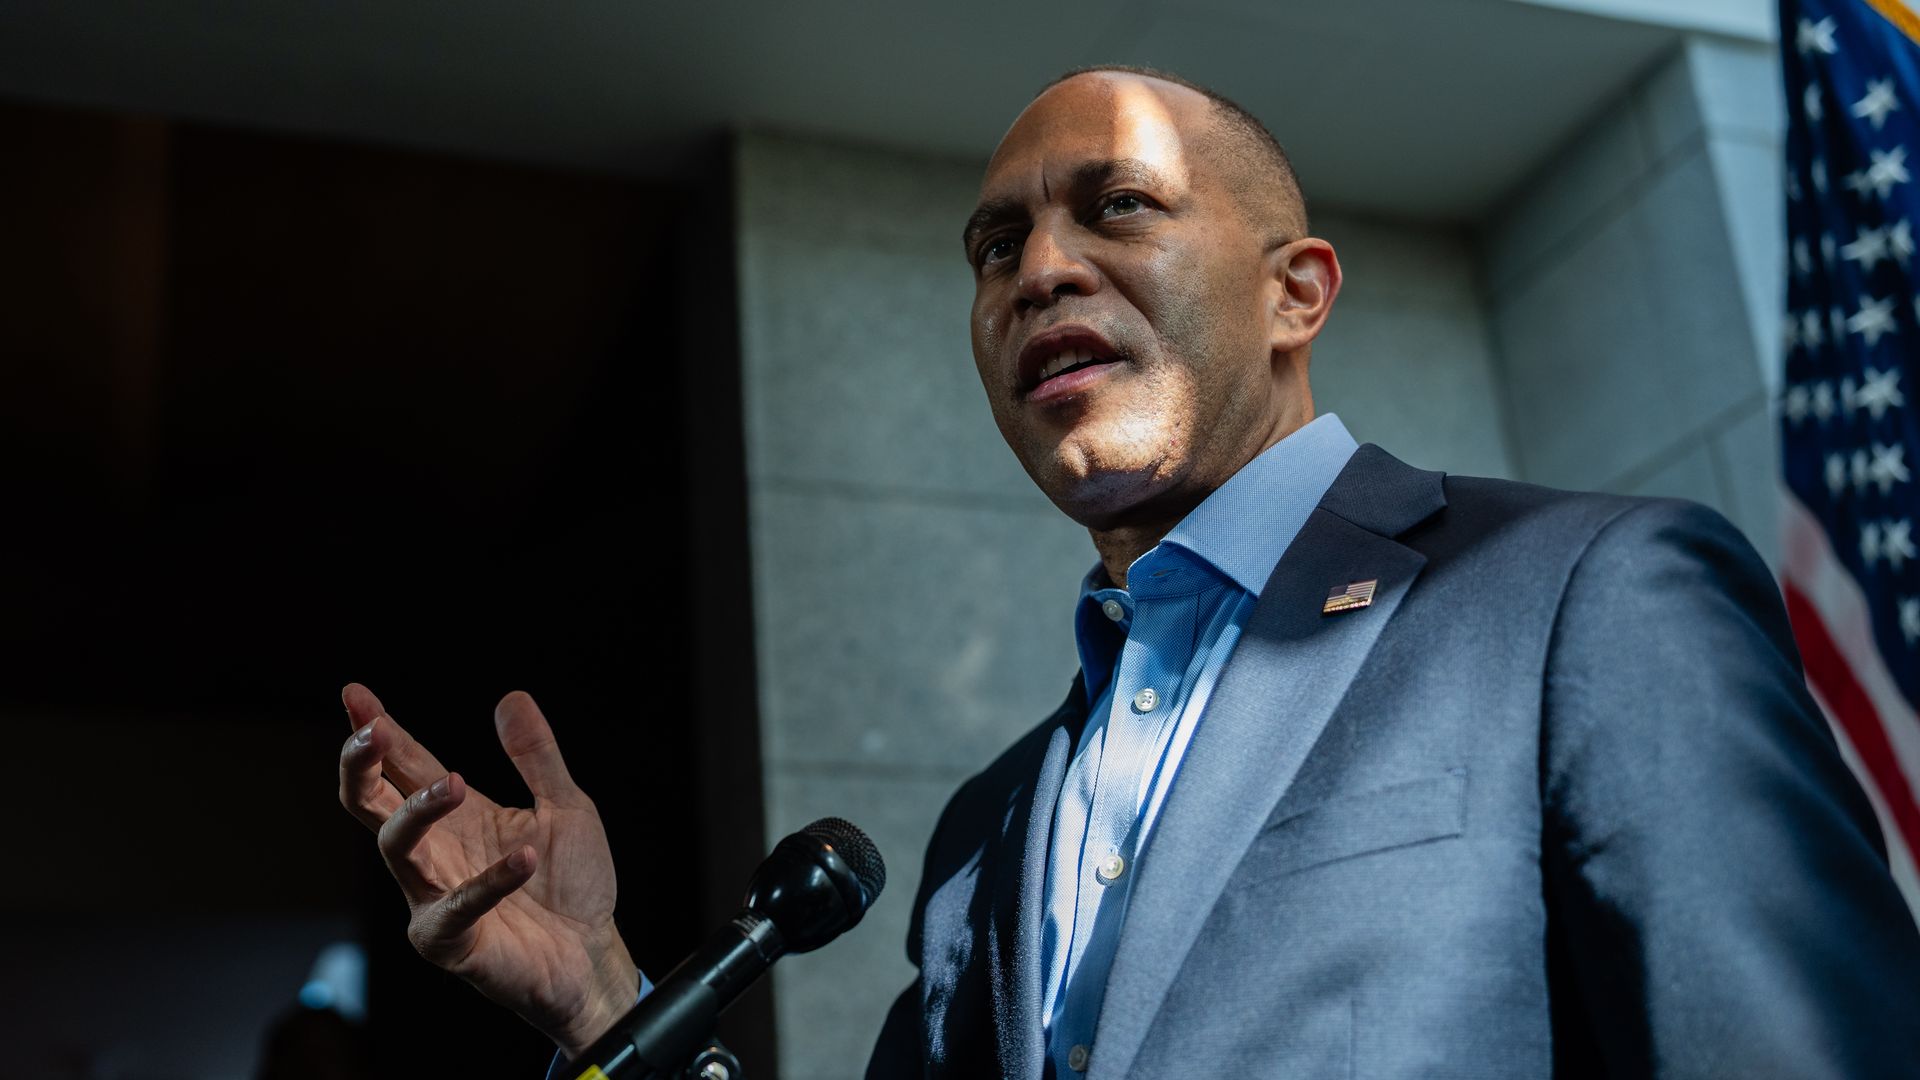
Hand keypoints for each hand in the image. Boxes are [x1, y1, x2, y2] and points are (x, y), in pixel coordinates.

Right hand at [337, 683, 638, 1059]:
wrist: (592, 954)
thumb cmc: (572, 884)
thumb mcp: (566, 806)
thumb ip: (537, 756)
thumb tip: (512, 698)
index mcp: (457, 816)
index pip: (406, 765)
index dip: (380, 729)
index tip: (355, 693)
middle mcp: (436, 852)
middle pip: (372, 805)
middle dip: (362, 766)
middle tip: (372, 732)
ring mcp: (434, 897)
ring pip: (397, 849)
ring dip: (418, 811)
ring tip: (454, 782)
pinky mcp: (452, 941)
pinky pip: (457, 907)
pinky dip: (491, 881)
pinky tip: (524, 857)